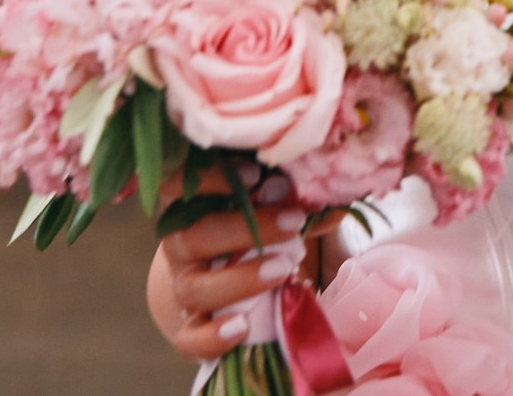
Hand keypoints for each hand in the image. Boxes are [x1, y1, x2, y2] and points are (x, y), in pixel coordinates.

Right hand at [151, 180, 324, 361]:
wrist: (224, 275)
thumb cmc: (250, 230)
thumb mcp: (268, 210)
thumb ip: (294, 204)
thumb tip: (336, 204)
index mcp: (189, 207)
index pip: (176, 184)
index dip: (209, 178)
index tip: (254, 175)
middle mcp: (179, 247)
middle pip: (192, 237)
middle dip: (244, 230)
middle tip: (292, 223)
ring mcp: (183, 288)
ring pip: (193, 288)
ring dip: (238, 280)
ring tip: (282, 269)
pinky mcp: (191, 327)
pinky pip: (189, 338)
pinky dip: (212, 336)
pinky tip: (242, 326)